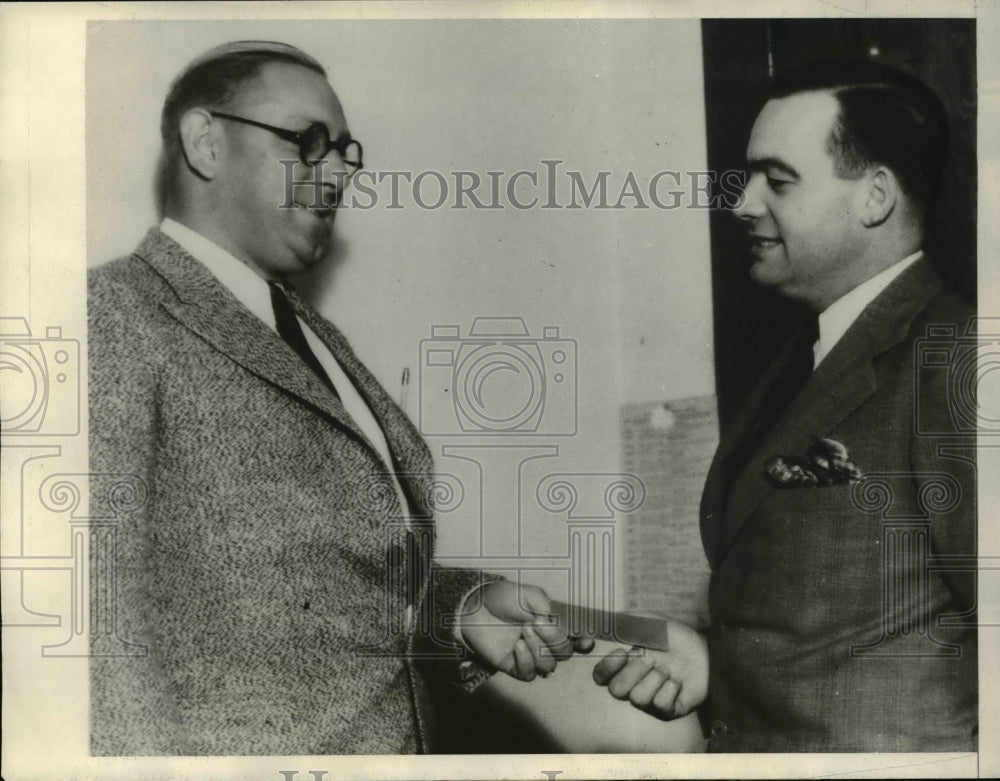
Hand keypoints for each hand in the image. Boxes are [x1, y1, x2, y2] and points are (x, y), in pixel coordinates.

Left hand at [460, 581, 593, 680]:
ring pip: (549, 665)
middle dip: (553, 639)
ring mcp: (530, 655)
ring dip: (538, 648)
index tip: (584, 640)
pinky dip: (526, 660)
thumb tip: (557, 624)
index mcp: (552, 624)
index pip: (576, 639)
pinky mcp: (514, 667)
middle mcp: (544, 642)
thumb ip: (548, 607)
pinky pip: (529, 674)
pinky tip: (517, 646)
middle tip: (533, 623)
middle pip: (564, 653)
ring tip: (523, 632)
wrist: (476, 607)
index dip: (584, 643)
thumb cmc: (503, 598)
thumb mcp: (530, 595)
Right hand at [592, 618, 707, 719]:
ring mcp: (651, 700)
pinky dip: (669, 689)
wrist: (705, 648)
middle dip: (635, 671)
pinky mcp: (668, 711)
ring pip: (638, 699)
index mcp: (625, 666)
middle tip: (652, 659)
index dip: (606, 667)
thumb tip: (596, 625)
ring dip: (655, 679)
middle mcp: (635, 685)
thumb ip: (620, 622)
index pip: (600, 677)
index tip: (622, 651)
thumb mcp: (645, 621)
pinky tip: (678, 681)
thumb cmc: (673, 635)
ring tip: (669, 669)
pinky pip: (659, 705)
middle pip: (617, 690)